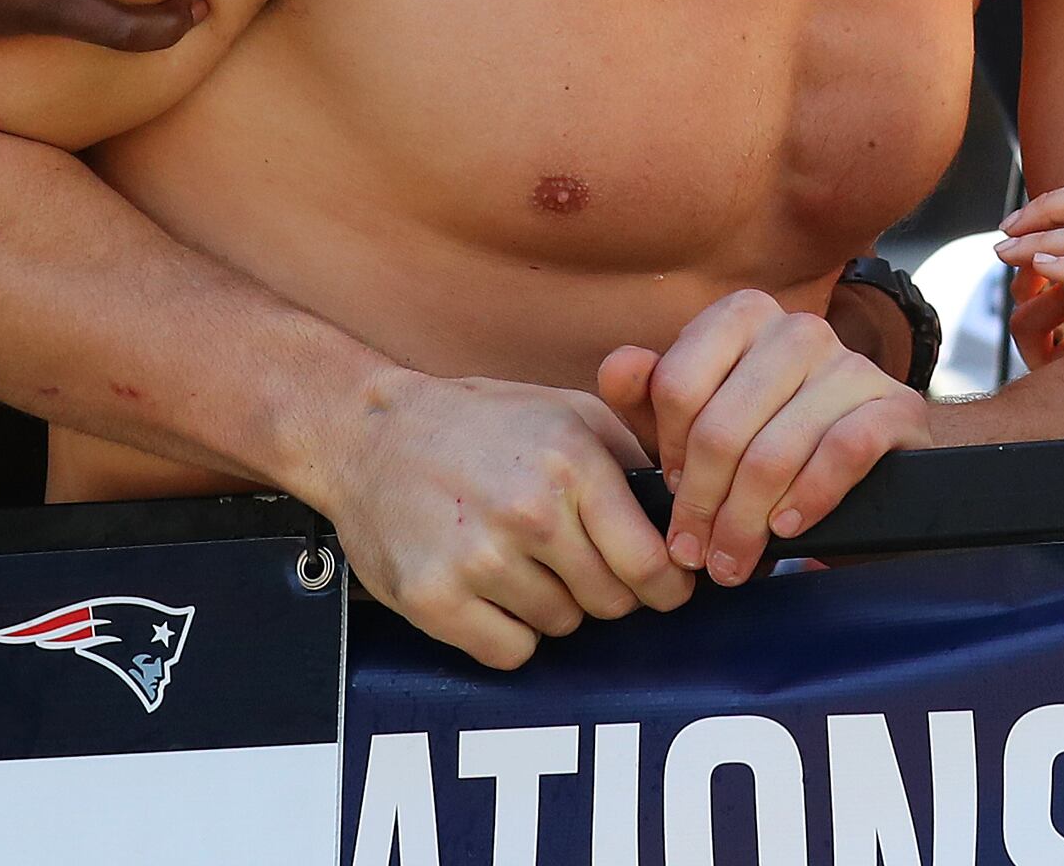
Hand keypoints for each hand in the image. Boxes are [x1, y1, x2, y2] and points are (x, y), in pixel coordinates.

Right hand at [317, 371, 689, 669]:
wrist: (371, 433)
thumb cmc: (483, 423)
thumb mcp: (570, 411)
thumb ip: (637, 456)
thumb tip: (691, 514)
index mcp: (572, 462)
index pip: (651, 563)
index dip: (666, 584)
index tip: (664, 586)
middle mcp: (530, 512)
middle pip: (610, 601)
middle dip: (608, 590)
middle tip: (576, 562)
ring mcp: (479, 558)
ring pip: (561, 626)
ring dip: (553, 606)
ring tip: (520, 560)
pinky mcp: (435, 598)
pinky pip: (510, 652)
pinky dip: (510, 632)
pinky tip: (490, 590)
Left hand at [600, 292, 929, 585]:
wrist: (861, 475)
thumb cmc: (762, 444)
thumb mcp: (695, 426)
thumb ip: (648, 397)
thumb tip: (620, 368)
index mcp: (743, 317)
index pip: (678, 385)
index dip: (667, 454)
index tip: (671, 495)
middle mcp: (799, 328)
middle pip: (722, 426)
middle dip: (703, 505)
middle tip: (695, 553)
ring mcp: (853, 364)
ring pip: (775, 450)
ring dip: (746, 522)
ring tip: (733, 561)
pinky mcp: (896, 406)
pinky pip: (840, 455)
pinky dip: (808, 500)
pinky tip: (789, 530)